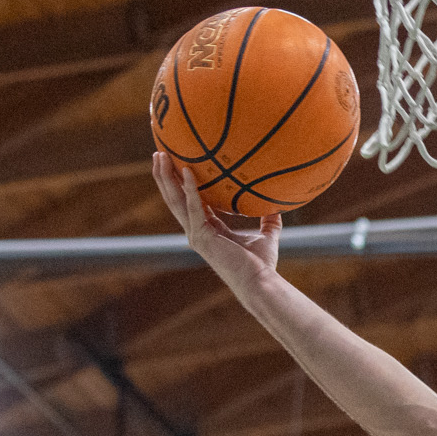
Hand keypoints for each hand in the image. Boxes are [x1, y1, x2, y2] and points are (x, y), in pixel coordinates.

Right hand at [153, 151, 282, 293]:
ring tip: (160, 155)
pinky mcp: (201, 237)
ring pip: (175, 201)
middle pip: (174, 199)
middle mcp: (196, 231)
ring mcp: (196, 235)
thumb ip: (269, 220)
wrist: (259, 283)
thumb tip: (278, 207)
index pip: (188, 202)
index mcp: (207, 229)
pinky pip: (193, 208)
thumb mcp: (267, 235)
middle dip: (164, 176)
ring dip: (166, 178)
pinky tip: (186, 170)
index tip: (174, 164)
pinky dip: (189, 189)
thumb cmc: (261, 264)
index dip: (180, 184)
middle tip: (158, 153)